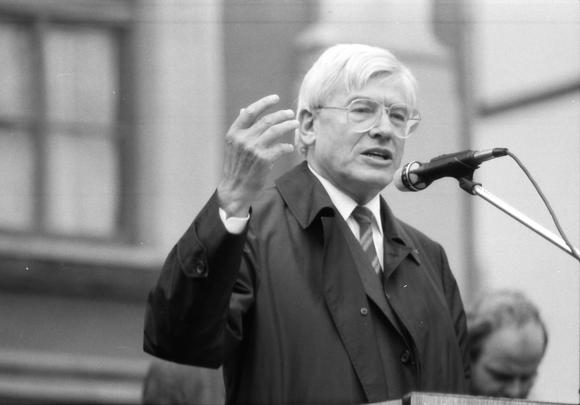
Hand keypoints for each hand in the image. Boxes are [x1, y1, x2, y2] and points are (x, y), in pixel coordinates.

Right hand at [217, 94, 298, 216]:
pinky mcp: (264, 160)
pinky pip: (281, 148)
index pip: (250, 112)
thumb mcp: (234, 145)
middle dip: (282, 114)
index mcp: (234, 133)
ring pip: (276, 131)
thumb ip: (241, 128)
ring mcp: (254, 149)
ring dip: (288, 126)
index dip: (264, 103)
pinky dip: (287, 147)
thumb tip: (244, 110)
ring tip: (295, 124)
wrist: (235, 188)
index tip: (275, 98)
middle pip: (267, 120)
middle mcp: (243, 139)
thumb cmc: (236, 166)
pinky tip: (290, 148)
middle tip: (290, 113)